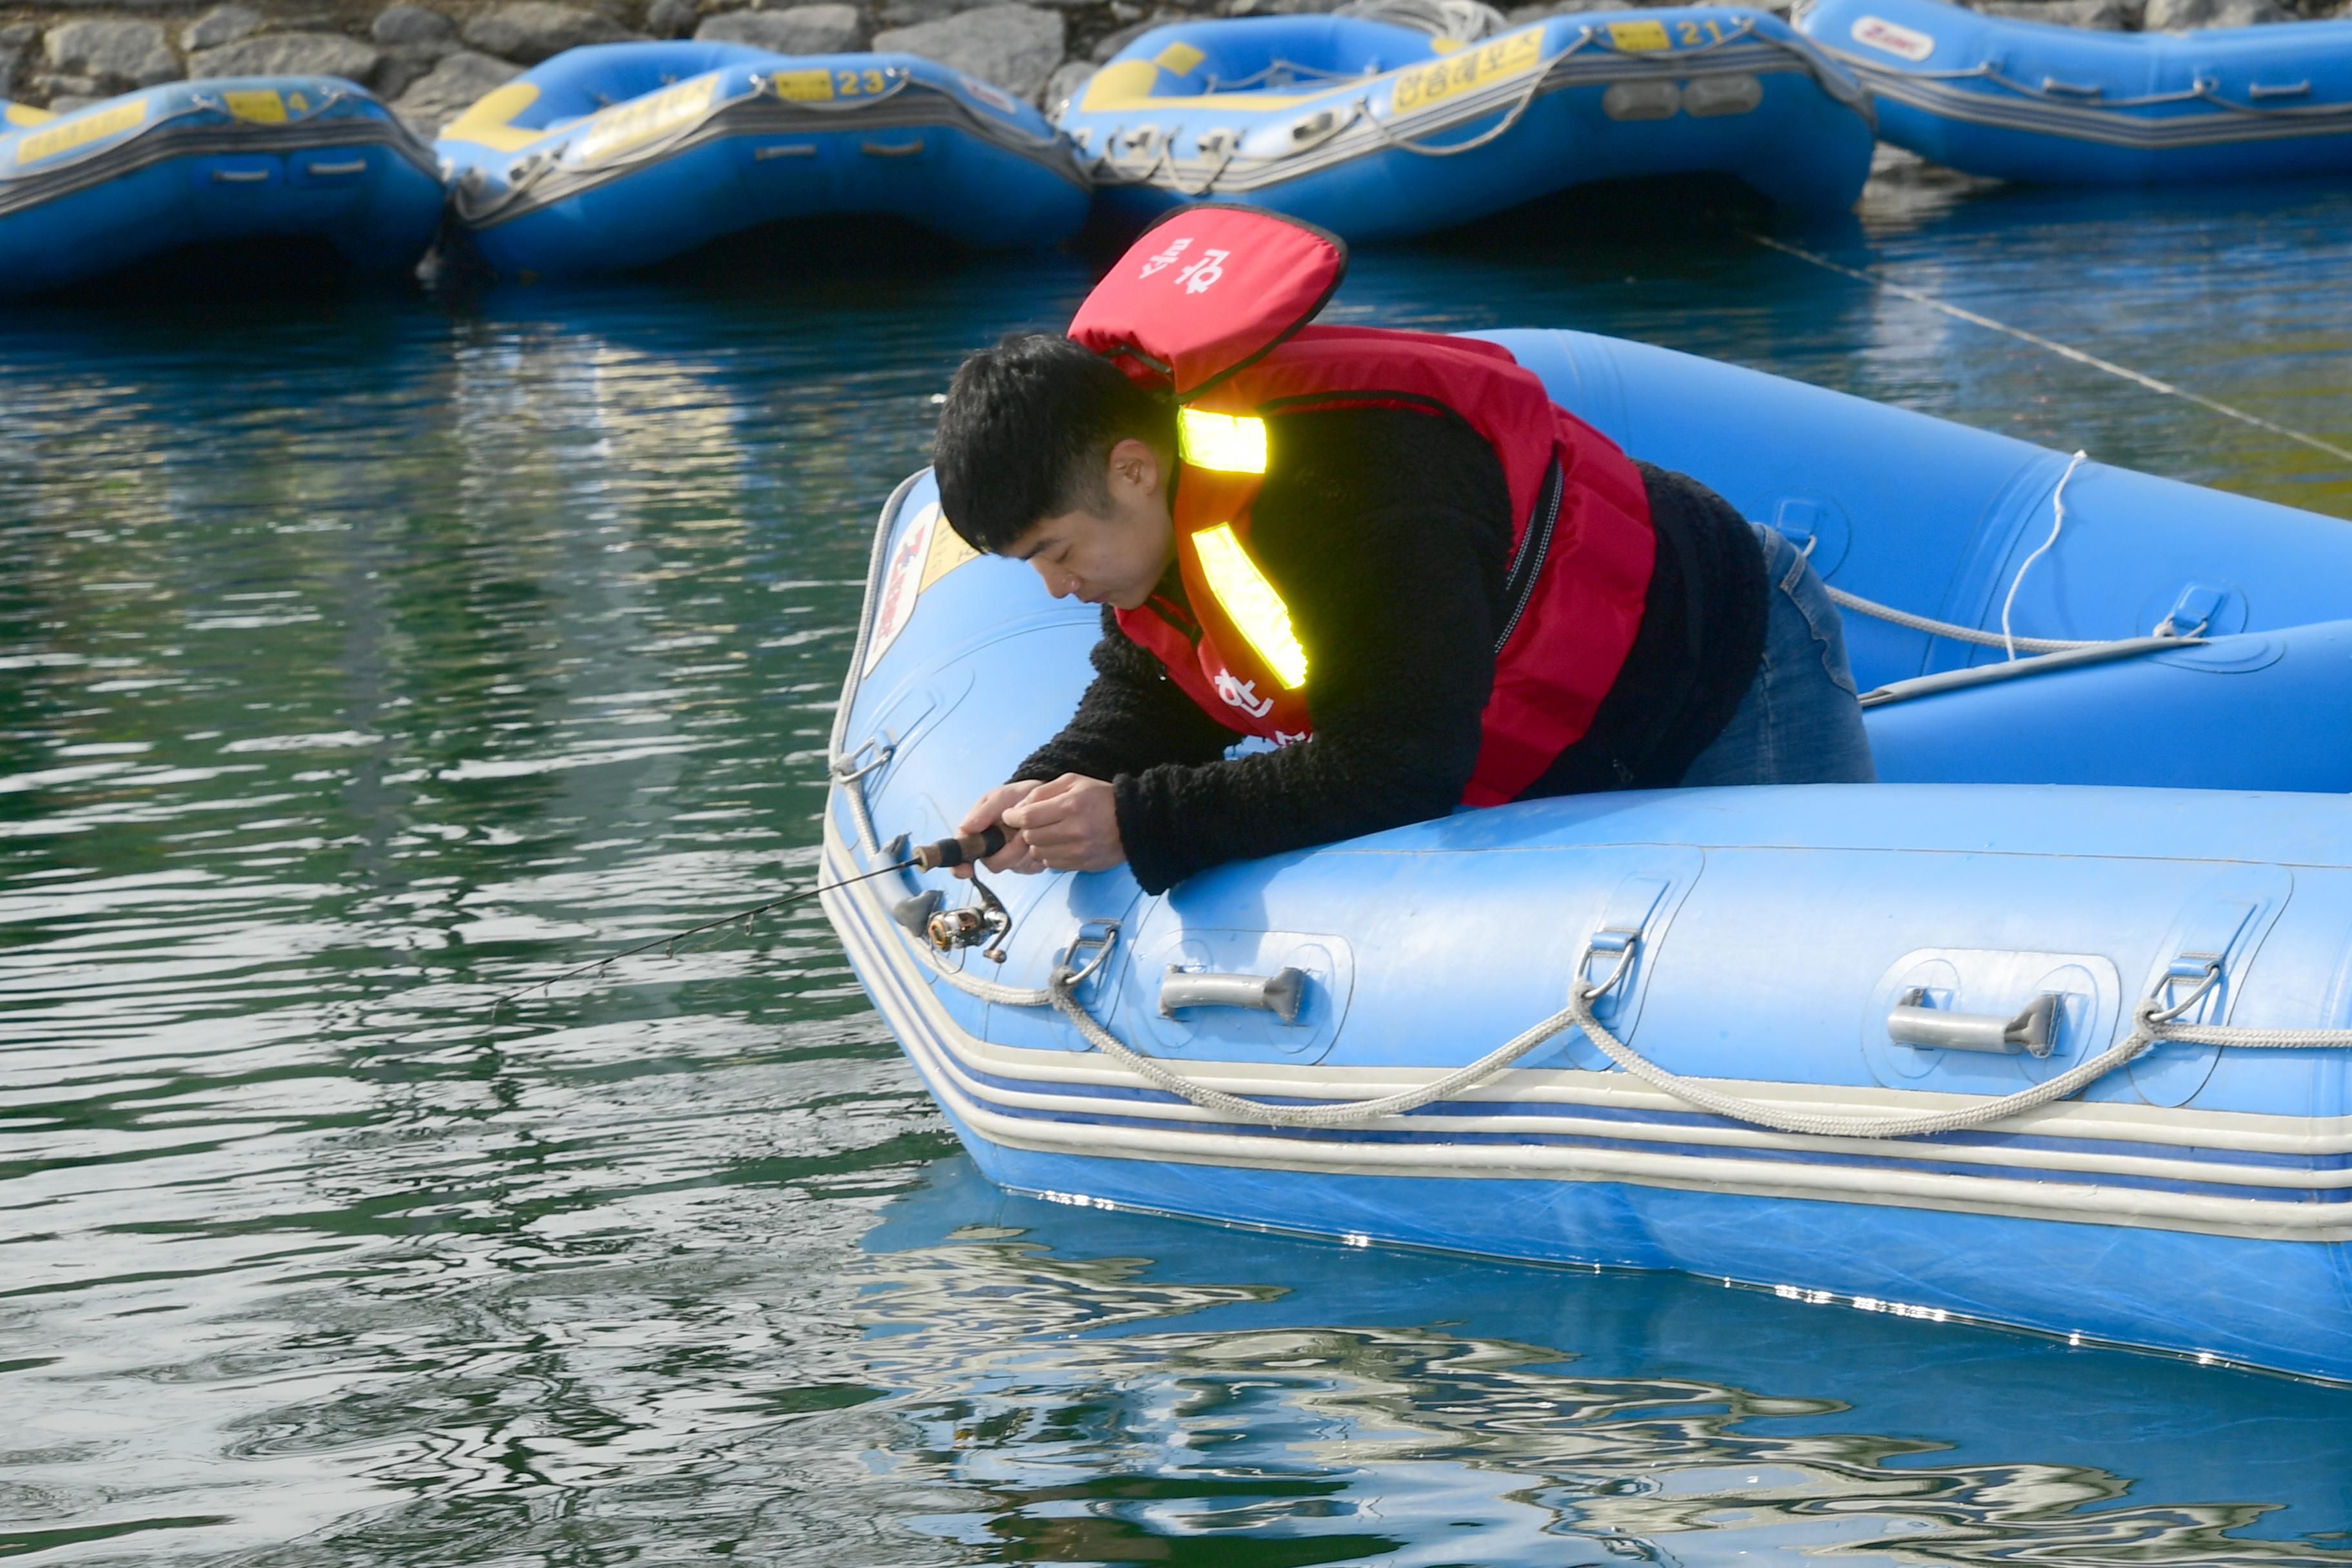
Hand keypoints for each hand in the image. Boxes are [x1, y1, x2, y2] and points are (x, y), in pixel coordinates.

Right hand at [955, 781, 1047, 878]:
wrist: (1043, 799)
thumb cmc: (1016, 797)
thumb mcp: (1001, 797)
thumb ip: (984, 811)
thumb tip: (965, 828)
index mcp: (976, 835)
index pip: (961, 858)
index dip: (960, 868)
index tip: (967, 870)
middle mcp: (991, 852)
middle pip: (993, 864)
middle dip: (1009, 851)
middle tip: (1021, 833)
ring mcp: (1010, 860)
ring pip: (1014, 866)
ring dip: (1025, 848)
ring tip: (1032, 828)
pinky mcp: (1028, 865)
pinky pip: (1031, 867)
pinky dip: (1037, 852)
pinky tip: (1040, 837)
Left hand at [1000, 774, 1124, 873]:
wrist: (1134, 821)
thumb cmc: (1101, 797)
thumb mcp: (1073, 782)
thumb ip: (1043, 792)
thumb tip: (1017, 809)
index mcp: (1070, 806)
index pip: (1028, 817)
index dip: (1013, 817)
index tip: (1011, 816)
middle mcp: (1074, 831)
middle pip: (1031, 837)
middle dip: (1026, 830)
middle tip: (1033, 823)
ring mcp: (1079, 851)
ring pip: (1038, 853)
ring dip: (1037, 844)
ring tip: (1048, 833)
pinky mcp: (1083, 865)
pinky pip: (1052, 864)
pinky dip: (1050, 855)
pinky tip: (1059, 844)